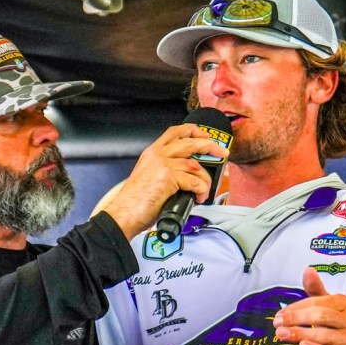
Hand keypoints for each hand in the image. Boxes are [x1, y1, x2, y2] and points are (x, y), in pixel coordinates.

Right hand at [101, 124, 229, 239]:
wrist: (124, 213)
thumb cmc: (135, 201)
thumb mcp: (149, 177)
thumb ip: (166, 170)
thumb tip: (189, 175)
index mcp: (152, 152)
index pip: (175, 132)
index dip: (194, 131)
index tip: (206, 138)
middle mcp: (157, 154)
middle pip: (190, 141)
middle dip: (210, 146)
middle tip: (222, 153)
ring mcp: (163, 164)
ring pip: (195, 164)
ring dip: (205, 179)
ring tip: (204, 190)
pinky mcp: (168, 177)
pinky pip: (194, 181)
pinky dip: (201, 190)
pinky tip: (198, 197)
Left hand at [272, 267, 345, 344]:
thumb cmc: (336, 329)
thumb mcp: (327, 308)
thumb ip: (316, 291)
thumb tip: (308, 269)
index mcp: (344, 304)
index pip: (317, 302)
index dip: (296, 308)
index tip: (279, 315)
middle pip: (321, 316)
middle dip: (296, 319)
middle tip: (277, 324)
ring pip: (325, 336)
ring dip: (300, 334)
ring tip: (282, 335)